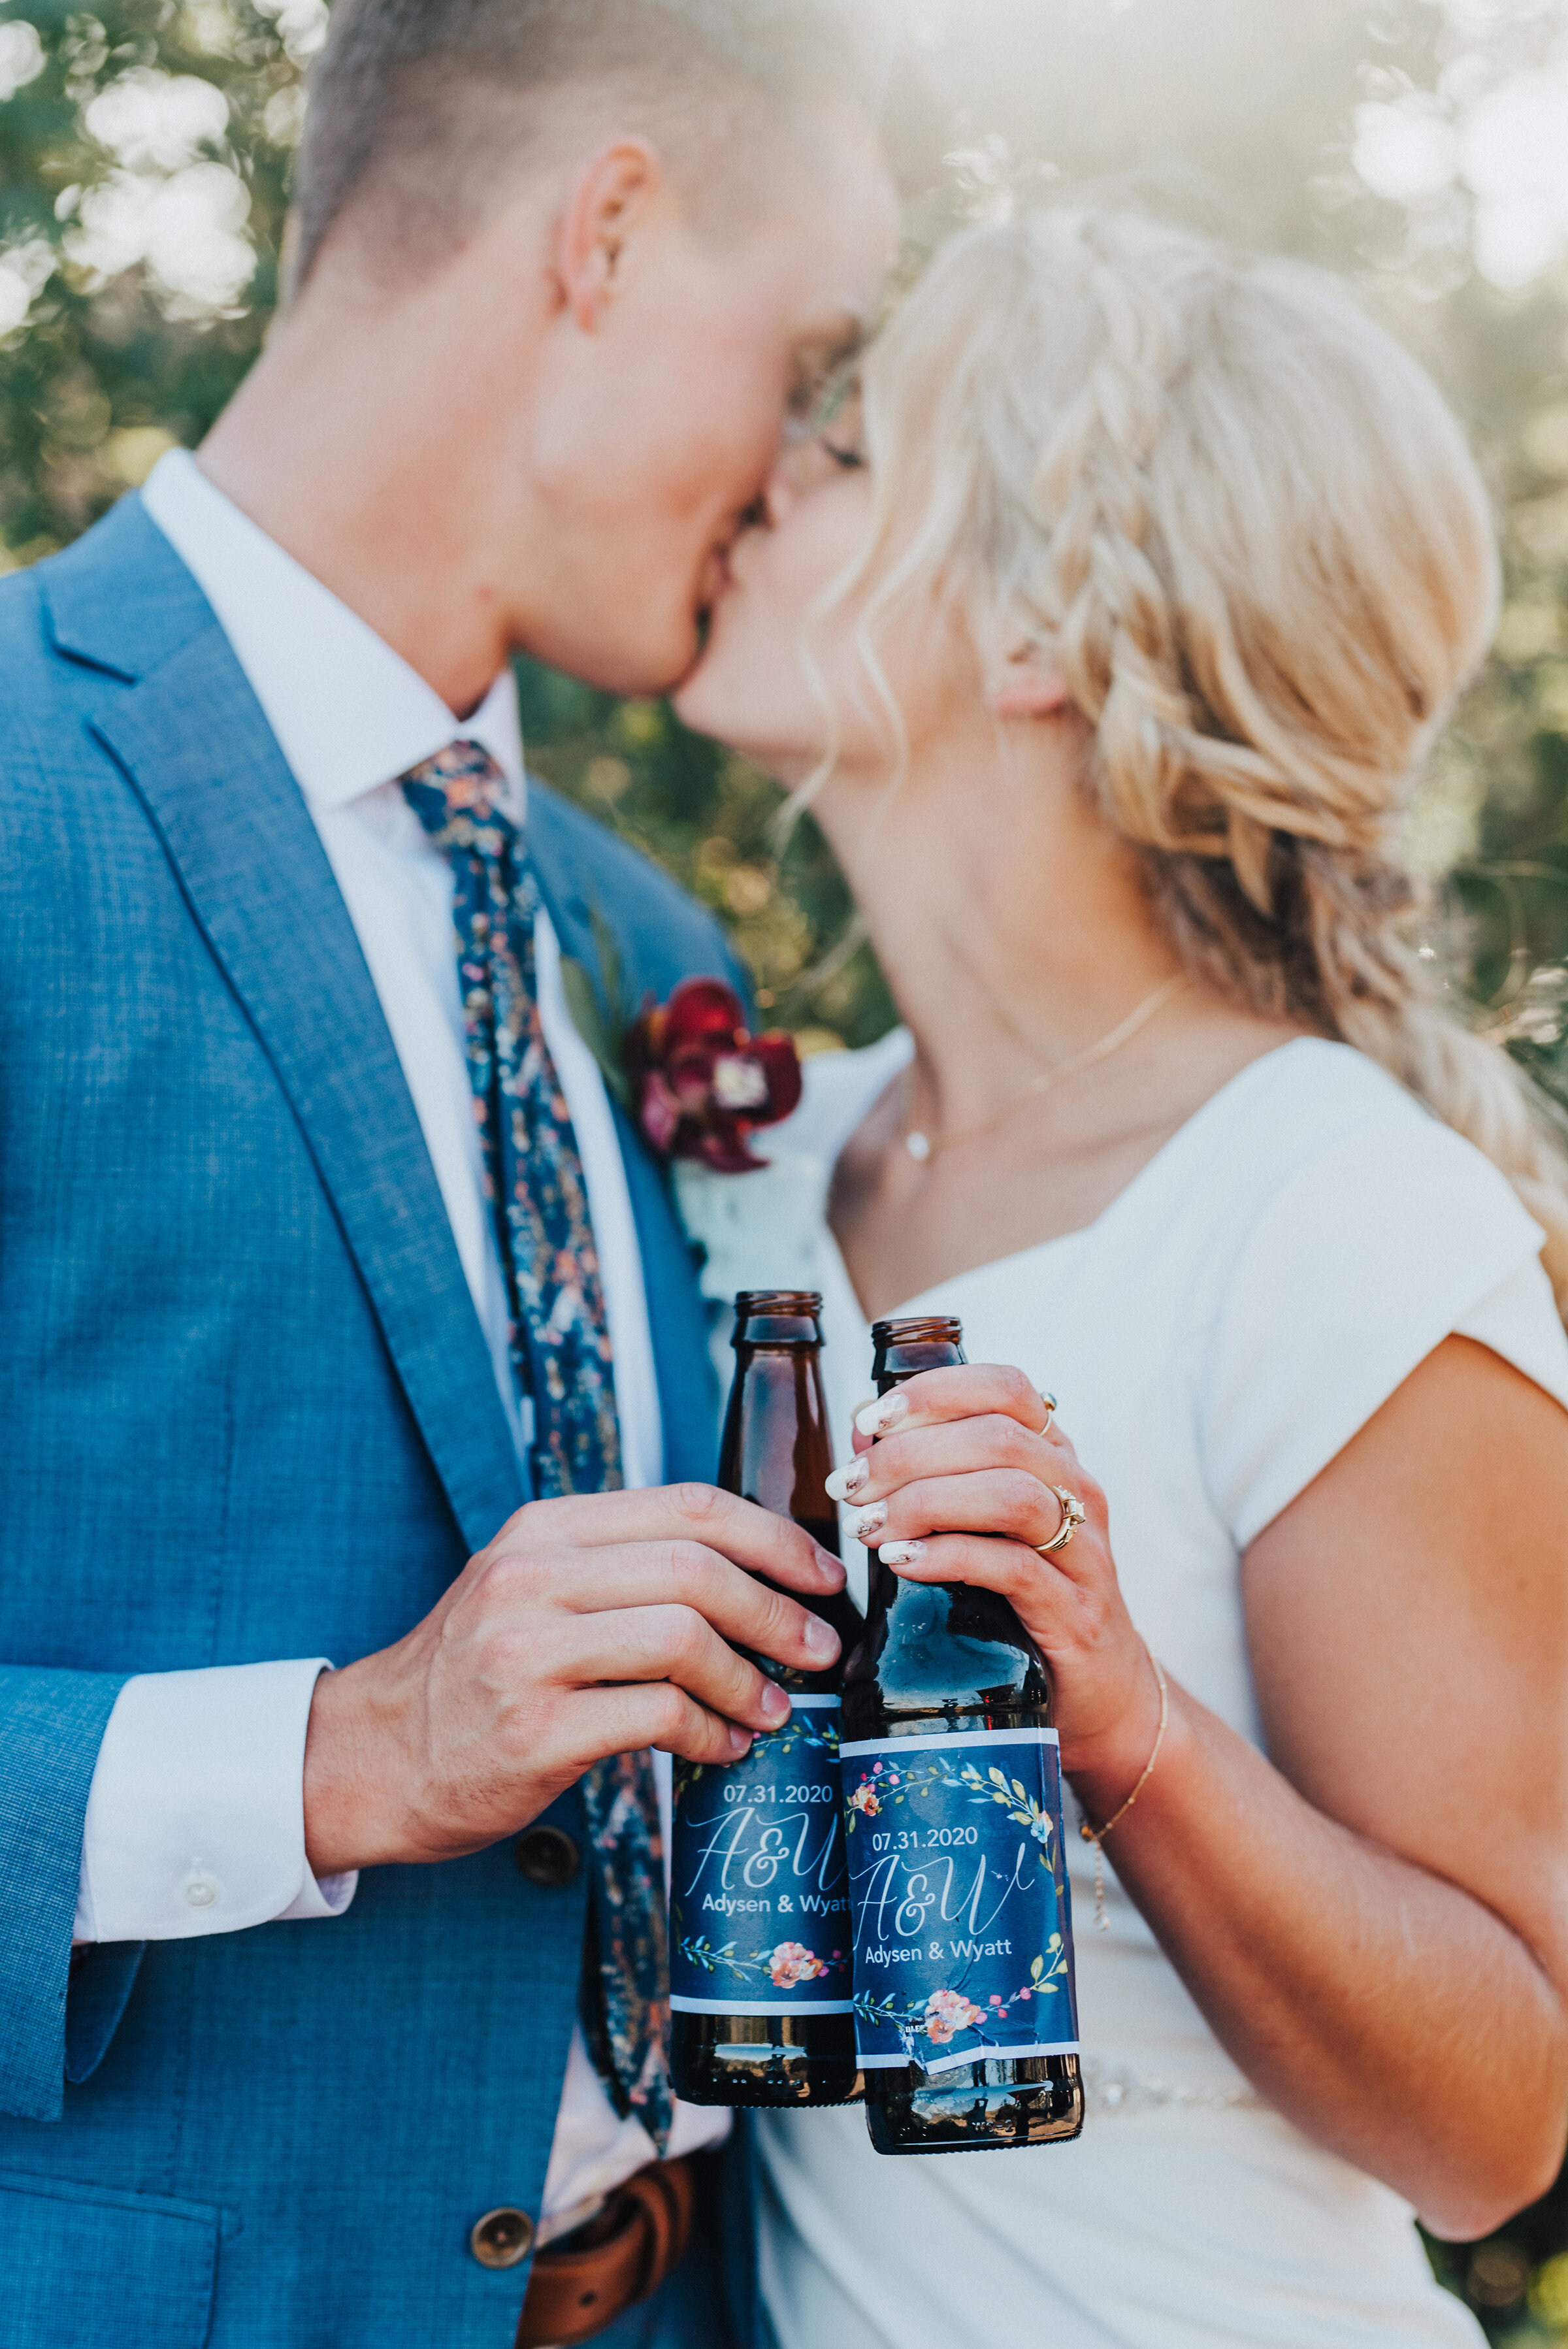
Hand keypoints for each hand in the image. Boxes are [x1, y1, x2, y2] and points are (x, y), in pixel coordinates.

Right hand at [303, 1484, 844, 1874]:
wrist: (373, 1754)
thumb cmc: (477, 1673)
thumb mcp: (532, 1587)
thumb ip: (621, 1565)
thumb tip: (757, 1574)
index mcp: (545, 1529)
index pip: (688, 1506)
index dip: (773, 1537)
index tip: (821, 1575)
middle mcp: (532, 1579)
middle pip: (695, 1569)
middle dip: (776, 1610)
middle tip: (817, 1649)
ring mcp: (528, 1655)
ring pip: (683, 1638)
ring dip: (750, 1679)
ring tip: (774, 1706)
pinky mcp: (535, 1732)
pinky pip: (657, 1717)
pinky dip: (711, 1732)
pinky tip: (723, 1746)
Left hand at [828, 1365, 1160, 1815]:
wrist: (1101, 1693)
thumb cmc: (1027, 1599)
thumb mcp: (985, 1526)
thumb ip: (935, 1476)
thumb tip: (863, 1437)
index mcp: (1054, 1458)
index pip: (1006, 1388)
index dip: (935, 1390)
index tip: (869, 1419)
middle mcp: (1077, 1492)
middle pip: (998, 1438)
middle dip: (910, 1453)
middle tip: (849, 1485)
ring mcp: (1084, 1553)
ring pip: (1011, 1495)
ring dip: (926, 1501)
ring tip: (869, 1527)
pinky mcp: (1075, 1613)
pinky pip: (1013, 1568)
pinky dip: (949, 1556)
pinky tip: (902, 1562)